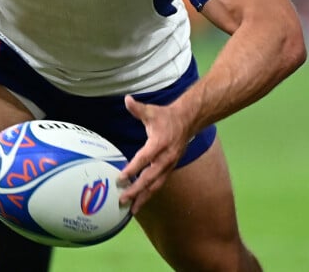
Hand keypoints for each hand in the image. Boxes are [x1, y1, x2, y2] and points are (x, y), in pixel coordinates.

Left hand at [118, 95, 189, 212]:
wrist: (187, 121)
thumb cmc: (165, 116)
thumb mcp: (151, 111)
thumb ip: (138, 108)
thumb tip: (127, 100)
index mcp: (159, 144)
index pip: (144, 159)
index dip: (132, 169)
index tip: (120, 178)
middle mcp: (165, 158)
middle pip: (150, 178)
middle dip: (136, 190)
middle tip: (122, 199)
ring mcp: (169, 165)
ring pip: (156, 185)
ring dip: (143, 197)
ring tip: (132, 209)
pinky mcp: (169, 169)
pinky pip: (159, 184)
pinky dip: (150, 193)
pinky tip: (141, 201)